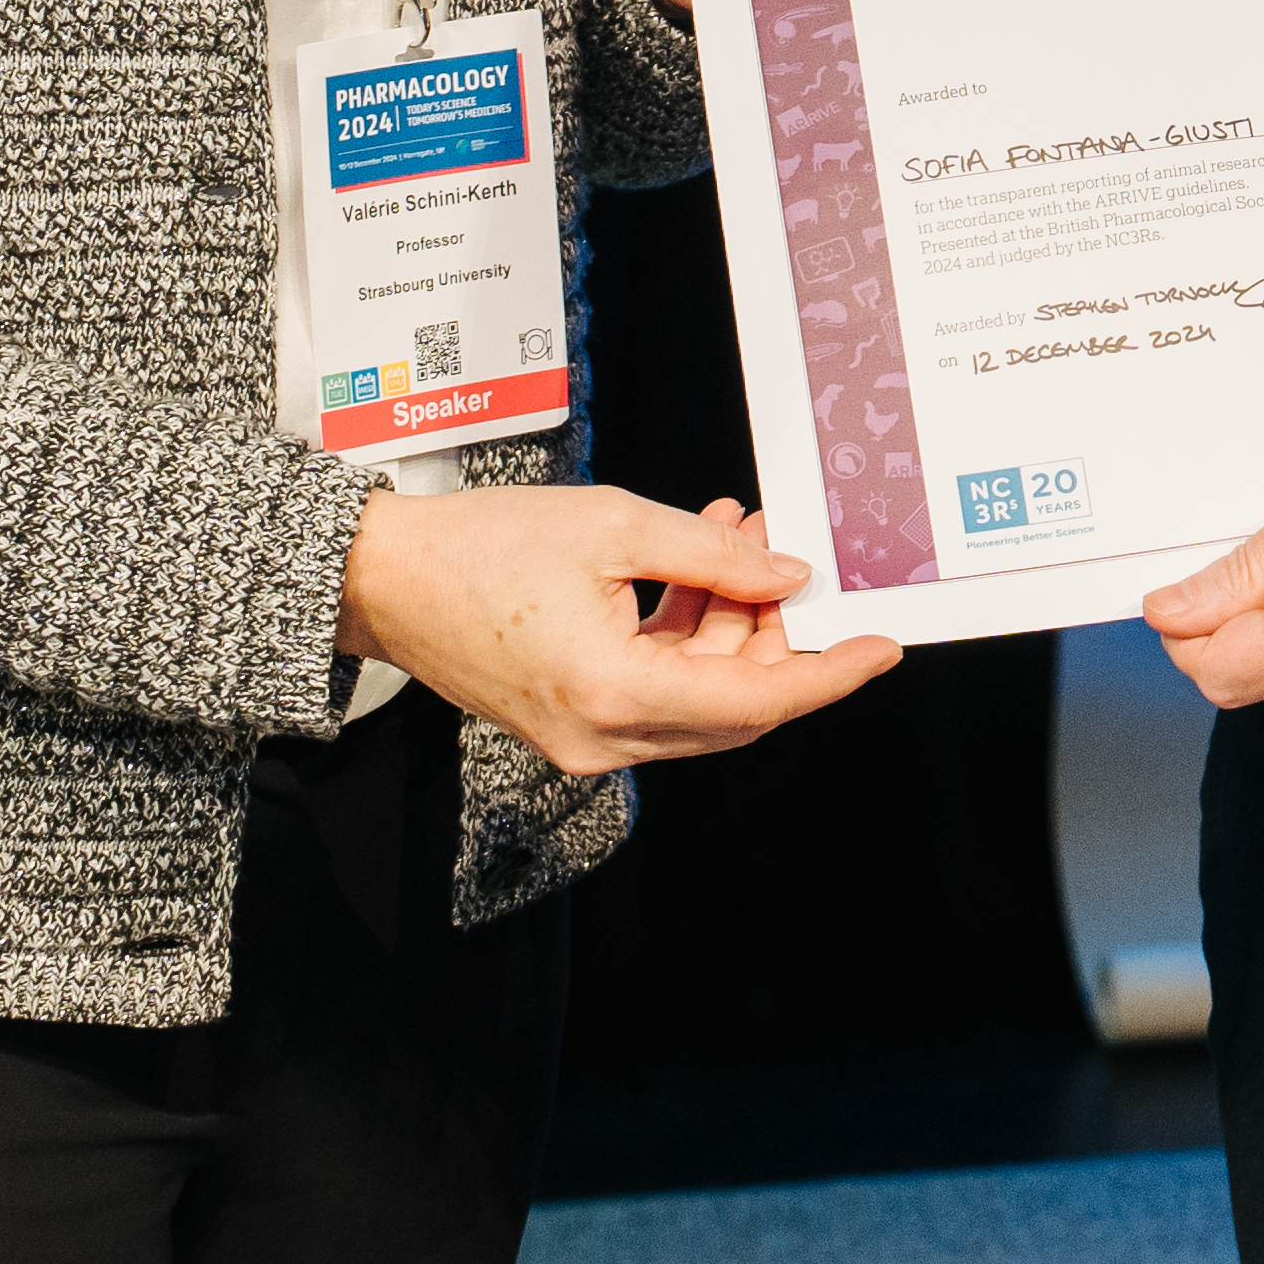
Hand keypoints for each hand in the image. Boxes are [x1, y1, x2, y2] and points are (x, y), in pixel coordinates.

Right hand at [339, 482, 900, 773]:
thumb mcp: (614, 525)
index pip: (757, 703)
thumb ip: (713, 555)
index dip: (828, 674)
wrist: (383, 578)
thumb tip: (786, 574)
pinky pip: (654, 688)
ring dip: (727, 622)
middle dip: (771, 630)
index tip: (880, 647)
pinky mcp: (571, 721)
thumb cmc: (478, 547)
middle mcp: (603, 737)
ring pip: (698, 695)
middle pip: (732, 704)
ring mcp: (584, 737)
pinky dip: (683, 633)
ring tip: (735, 535)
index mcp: (615, 694)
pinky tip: (693, 563)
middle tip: (783, 552)